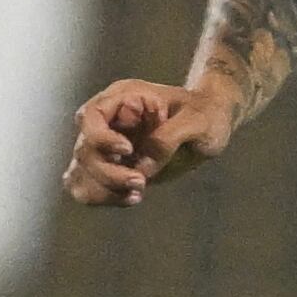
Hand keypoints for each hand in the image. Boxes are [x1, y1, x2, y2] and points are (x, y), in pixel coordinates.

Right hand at [64, 80, 238, 205]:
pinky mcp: (114, 167)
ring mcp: (108, 145)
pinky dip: (105, 197)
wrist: (214, 122)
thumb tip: (141, 167)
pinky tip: (132, 198)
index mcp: (124, 98)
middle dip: (108, 172)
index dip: (101, 138)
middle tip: (141, 181)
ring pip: (81, 172)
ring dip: (103, 189)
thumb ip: (168, 139)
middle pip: (84, 150)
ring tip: (137, 194)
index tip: (128, 150)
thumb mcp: (197, 120)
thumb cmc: (207, 113)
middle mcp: (109, 120)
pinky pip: (91, 186)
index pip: (90, 117)